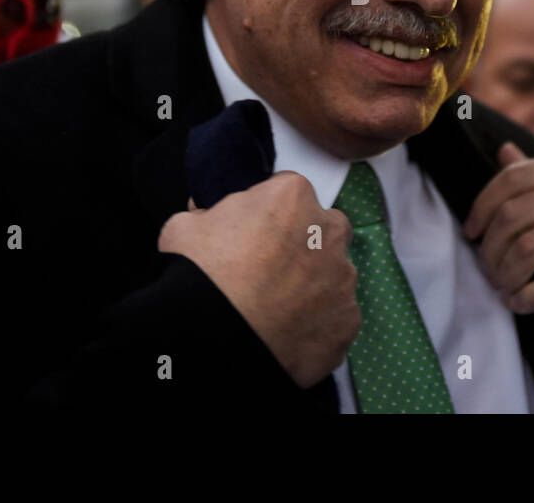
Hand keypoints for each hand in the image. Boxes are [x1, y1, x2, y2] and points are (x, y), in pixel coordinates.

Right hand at [157, 172, 359, 387]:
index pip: (289, 192)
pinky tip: (287, 331)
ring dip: (313, 283)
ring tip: (276, 306)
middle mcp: (328, 233)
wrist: (213, 342)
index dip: (268, 212)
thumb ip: (207, 215)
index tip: (254, 231)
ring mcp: (343, 280)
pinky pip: (335, 316)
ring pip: (334, 273)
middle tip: (270, 266)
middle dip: (305, 241)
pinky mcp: (347, 322)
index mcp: (292, 198)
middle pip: (324, 227)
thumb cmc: (199, 277)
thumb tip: (206, 218)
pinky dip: (317, 322)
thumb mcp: (185, 227)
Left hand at [464, 144, 533, 314]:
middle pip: (515, 214)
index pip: (513, 178)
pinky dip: (531, 296)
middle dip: (490, 246)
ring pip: (530, 246)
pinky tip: (522, 303)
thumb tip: (502, 152)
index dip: (482, 206)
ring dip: (506, 273)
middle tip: (486, 266)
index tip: (472, 231)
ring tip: (503, 286)